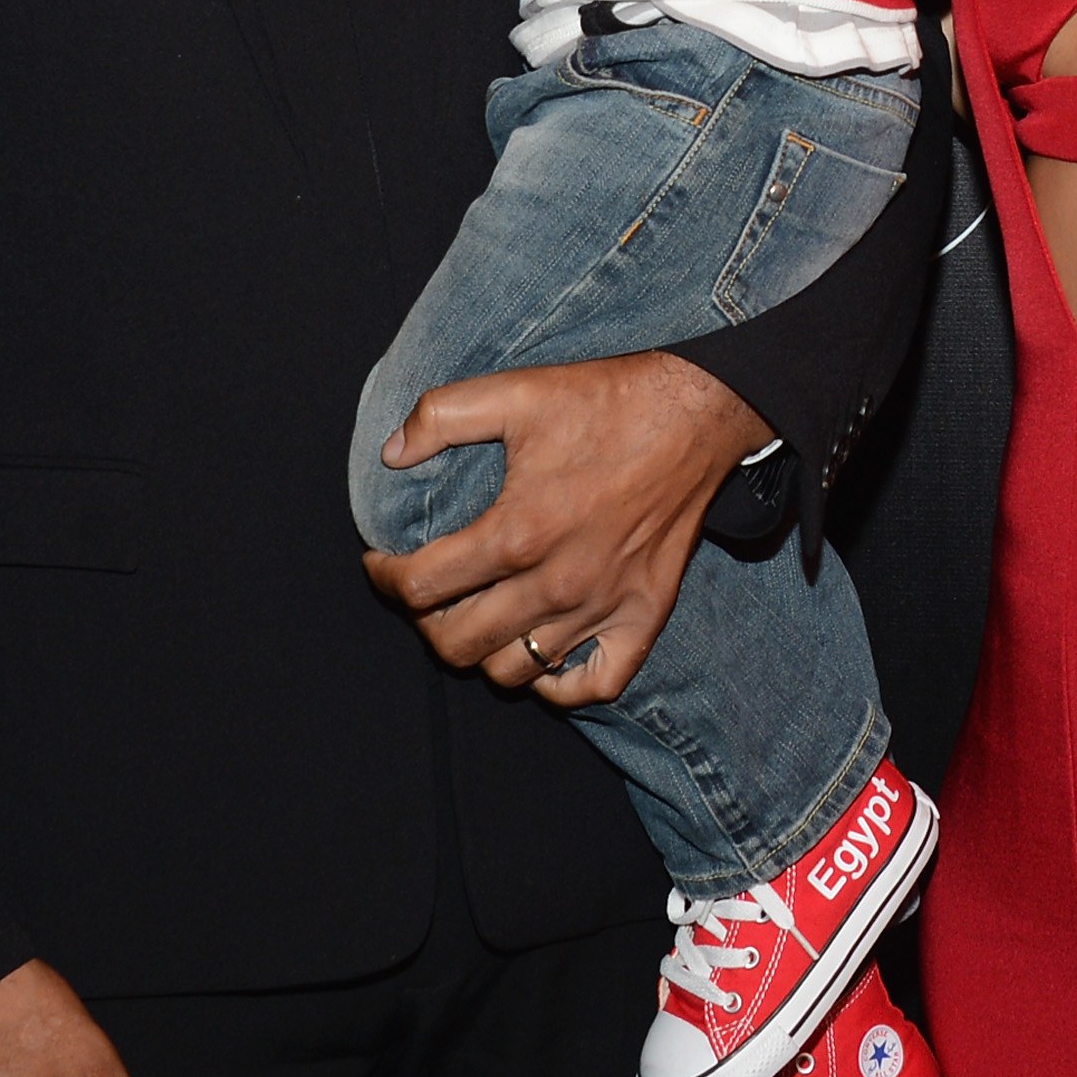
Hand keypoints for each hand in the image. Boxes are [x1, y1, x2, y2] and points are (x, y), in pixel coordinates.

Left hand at [359, 349, 770, 705]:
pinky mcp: (644, 618)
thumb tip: (390, 455)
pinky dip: (559, 683)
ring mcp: (602, 608)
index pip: (421, 587)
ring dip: (482, 651)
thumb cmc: (605, 402)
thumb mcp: (516, 391)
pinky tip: (540, 652)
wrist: (696, 415)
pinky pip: (594, 685)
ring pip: (514, 672)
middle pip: (457, 644)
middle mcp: (557, 583)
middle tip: (428, 591)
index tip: (381, 563)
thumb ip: (441, 416)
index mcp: (517, 531)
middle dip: (425, 621)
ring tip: (477, 615)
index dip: (385, 578)